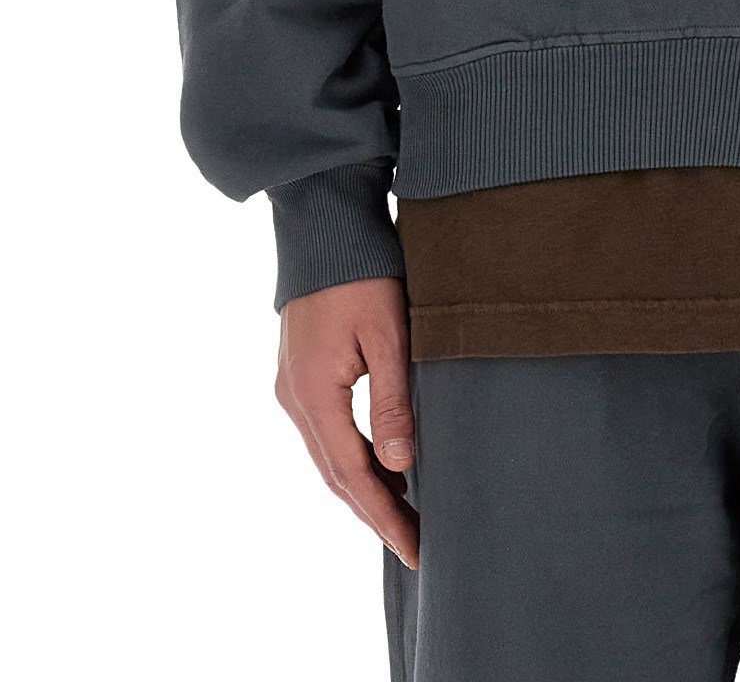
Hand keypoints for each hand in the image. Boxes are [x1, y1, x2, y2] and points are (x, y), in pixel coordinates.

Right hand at [275, 276, 418, 568]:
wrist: (323, 226)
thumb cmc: (362, 273)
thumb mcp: (388, 334)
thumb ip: (392, 400)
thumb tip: (400, 465)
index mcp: (312, 394)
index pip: (352, 474)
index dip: (384, 515)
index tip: (415, 547)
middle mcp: (293, 398)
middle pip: (334, 474)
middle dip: (374, 513)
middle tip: (414, 545)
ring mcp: (291, 387)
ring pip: (328, 456)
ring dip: (363, 487)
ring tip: (404, 515)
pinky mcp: (299, 373)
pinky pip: (325, 433)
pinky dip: (352, 458)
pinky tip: (380, 466)